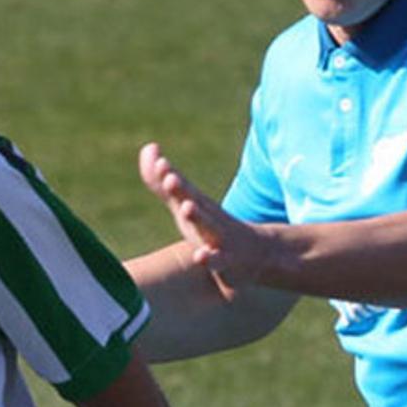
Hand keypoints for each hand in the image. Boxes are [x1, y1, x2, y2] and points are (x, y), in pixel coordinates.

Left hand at [139, 142, 269, 300]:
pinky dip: (210, 258)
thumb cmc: (210, 225)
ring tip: (187, 207)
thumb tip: (149, 146)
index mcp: (197, 202)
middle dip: (183, 190)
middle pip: (195, 200)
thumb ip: (159, 181)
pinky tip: (200, 256)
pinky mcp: (226, 261)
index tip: (160, 163)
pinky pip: (218, 260)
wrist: (257, 253)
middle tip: (170, 178)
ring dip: (198, 216)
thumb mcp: (182, 203)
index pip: (182, 186)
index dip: (169, 176)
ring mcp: (219, 237)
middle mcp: (209, 216)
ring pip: (208, 226)